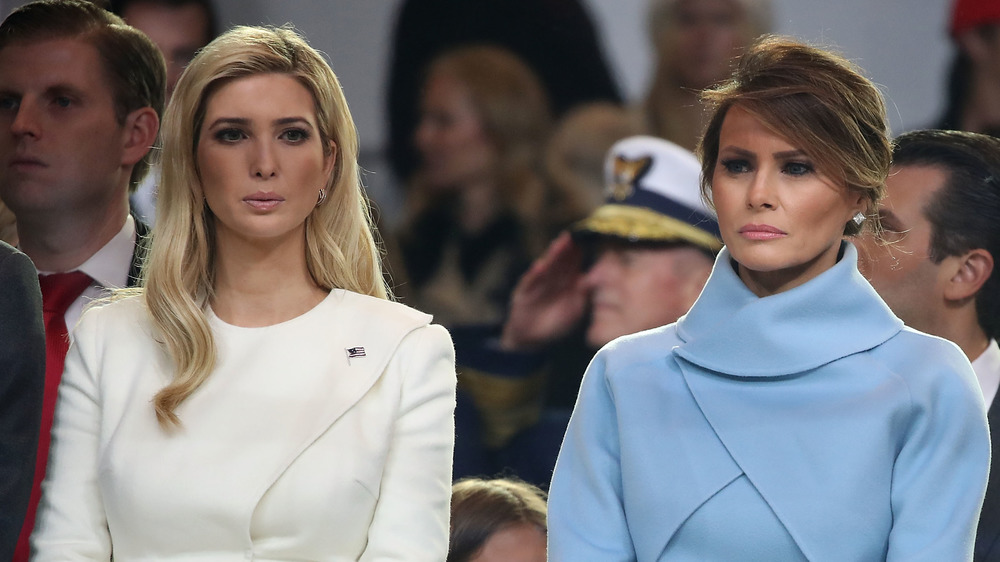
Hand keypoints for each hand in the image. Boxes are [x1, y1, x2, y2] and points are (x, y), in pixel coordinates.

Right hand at [500, 232, 586, 349]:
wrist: (532, 338)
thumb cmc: (556, 322)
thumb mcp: (575, 309)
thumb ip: (582, 294)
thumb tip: (592, 280)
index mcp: (566, 280)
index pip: (573, 262)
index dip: (579, 251)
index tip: (587, 239)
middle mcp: (553, 278)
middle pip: (561, 260)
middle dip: (567, 248)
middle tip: (573, 235)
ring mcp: (538, 284)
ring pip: (547, 267)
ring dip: (553, 256)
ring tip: (559, 244)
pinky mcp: (525, 293)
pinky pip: (531, 282)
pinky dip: (535, 275)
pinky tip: (540, 267)